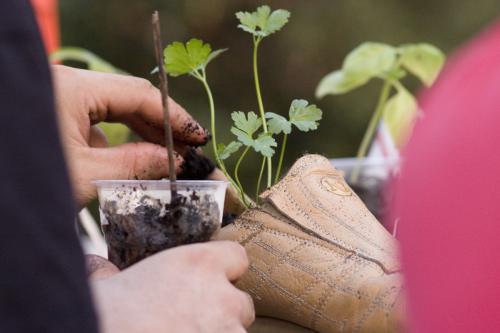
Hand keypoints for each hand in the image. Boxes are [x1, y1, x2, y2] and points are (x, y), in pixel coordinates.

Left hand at [52, 65, 208, 206]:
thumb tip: (177, 160)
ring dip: (139, 135)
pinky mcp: (55, 115)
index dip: (175, 116)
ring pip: (113, 110)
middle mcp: (67, 84)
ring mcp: (59, 98)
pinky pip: (94, 121)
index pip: (139, 94)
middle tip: (190, 149)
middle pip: (129, 98)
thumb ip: (136, 164)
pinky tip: (125, 162)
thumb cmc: (27, 186)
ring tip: (167, 156)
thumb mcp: (86, 177)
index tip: (199, 137)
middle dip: (161, 126)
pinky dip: (114, 142)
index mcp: (73, 88)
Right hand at [92, 241, 254, 332]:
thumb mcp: (106, 285)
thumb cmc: (105, 314)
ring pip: (237, 332)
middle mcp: (222, 296)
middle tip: (193, 320)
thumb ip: (113, 273)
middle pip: (242, 302)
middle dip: (224, 312)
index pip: (237, 256)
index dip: (224, 270)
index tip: (209, 282)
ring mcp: (228, 331)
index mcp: (199, 264)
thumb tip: (98, 265)